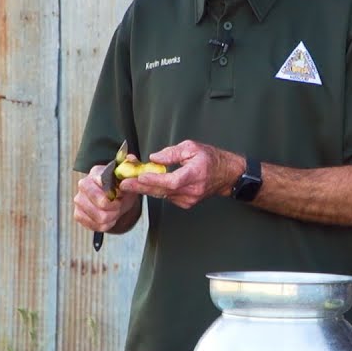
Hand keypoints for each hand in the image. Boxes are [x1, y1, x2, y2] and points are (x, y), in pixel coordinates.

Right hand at [73, 162, 140, 233]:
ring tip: (115, 211)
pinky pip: (95, 226)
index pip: (103, 182)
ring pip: (100, 217)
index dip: (116, 192)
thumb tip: (131, 158)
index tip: (121, 193)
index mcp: (96, 172)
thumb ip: (131, 166)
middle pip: (102, 202)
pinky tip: (108, 218)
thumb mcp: (129, 177)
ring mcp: (79, 200)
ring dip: (112, 217)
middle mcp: (83, 184)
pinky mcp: (77, 214)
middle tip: (119, 205)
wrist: (115, 200)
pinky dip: (106, 225)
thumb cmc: (121, 187)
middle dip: (116, 207)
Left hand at [128, 140, 242, 208]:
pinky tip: (145, 185)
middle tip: (124, 184)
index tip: (140, 177)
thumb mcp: (191, 147)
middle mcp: (191, 190)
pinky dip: (156, 190)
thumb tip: (154, 158)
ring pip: (162, 195)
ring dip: (145, 188)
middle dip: (140, 187)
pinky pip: (167, 196)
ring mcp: (189, 199)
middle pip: (162, 191)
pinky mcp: (186, 203)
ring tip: (128, 182)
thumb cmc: (210, 159)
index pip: (172, 181)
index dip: (155, 180)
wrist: (227, 175)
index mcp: (194, 174)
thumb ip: (172, 153)